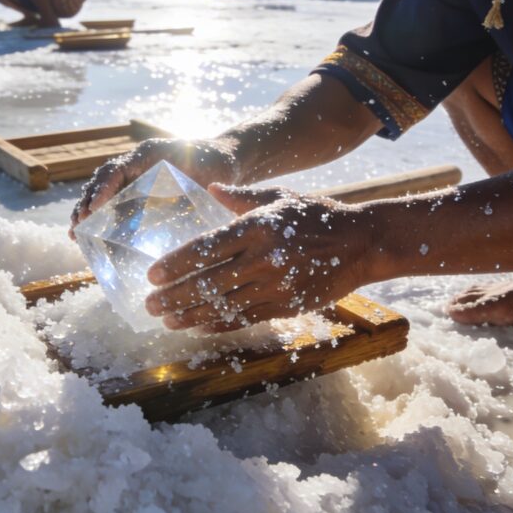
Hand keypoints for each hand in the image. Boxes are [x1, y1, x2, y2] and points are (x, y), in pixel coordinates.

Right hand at [70, 138, 238, 234]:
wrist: (222, 160)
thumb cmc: (213, 161)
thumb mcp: (200, 166)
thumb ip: (186, 180)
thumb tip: (171, 204)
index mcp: (146, 155)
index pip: (115, 171)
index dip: (102, 189)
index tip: (94, 209)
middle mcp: (135, 166)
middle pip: (101, 182)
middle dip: (86, 203)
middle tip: (77, 226)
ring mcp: (135, 179)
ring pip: (103, 193)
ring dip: (86, 211)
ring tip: (75, 233)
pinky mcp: (139, 194)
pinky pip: (114, 204)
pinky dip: (100, 218)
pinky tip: (91, 236)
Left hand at [144, 185, 376, 332]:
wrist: (362, 242)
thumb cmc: (316, 215)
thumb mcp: (278, 196)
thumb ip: (241, 196)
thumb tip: (211, 187)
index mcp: (257, 227)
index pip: (206, 249)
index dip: (176, 265)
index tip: (152, 275)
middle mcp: (263, 258)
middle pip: (208, 282)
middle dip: (175, 296)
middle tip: (150, 304)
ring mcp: (275, 285)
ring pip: (223, 305)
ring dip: (190, 315)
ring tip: (166, 320)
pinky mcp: (287, 305)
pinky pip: (246, 318)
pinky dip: (219, 324)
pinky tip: (198, 325)